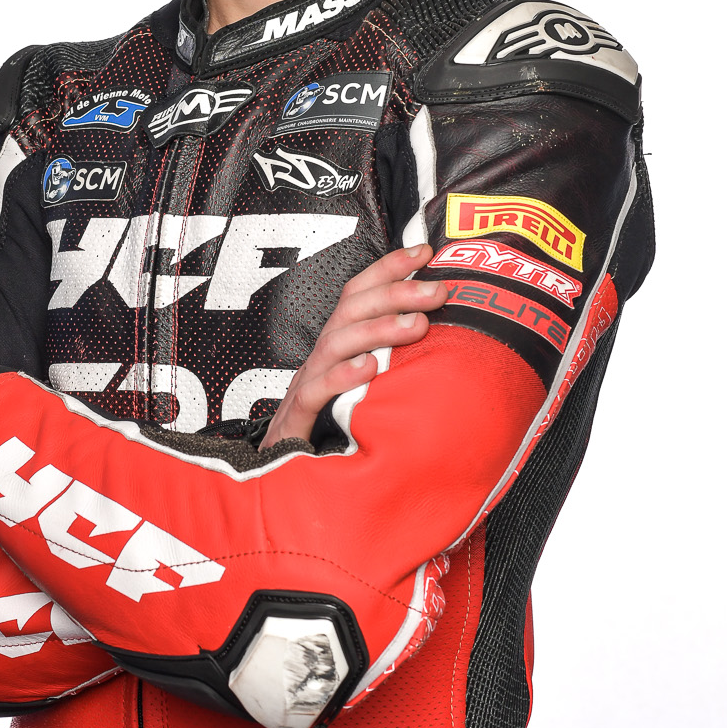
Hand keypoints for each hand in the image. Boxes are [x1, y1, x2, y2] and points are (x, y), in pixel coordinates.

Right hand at [260, 244, 449, 448]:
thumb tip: (441, 341)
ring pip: (335, 343)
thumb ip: (396, 365)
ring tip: (416, 326)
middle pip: (350, 310)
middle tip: (437, 291)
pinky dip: (341, 376)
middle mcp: (321, 358)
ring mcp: (306, 385)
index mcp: (338, 346)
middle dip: (395, 293)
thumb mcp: (368, 388)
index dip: (388, 268)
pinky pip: (315, 391)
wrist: (285, 474)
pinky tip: (369, 369)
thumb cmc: (332, 428)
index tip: (425, 252)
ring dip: (378, 329)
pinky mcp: (297, 419)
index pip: (358, 293)